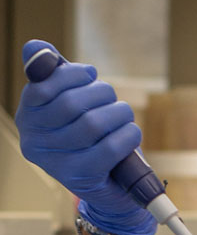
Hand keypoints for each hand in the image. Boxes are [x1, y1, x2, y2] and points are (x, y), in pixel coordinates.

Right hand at [15, 39, 156, 234]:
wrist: (112, 187)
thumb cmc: (93, 138)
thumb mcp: (72, 105)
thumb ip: (55, 76)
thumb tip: (36, 46)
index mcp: (28, 119)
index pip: (43, 86)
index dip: (72, 74)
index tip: (91, 75)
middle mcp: (35, 142)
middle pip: (71, 103)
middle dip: (101, 93)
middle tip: (112, 99)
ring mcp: (57, 164)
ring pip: (93, 123)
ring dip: (118, 113)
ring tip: (123, 116)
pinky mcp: (83, 178)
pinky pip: (110, 147)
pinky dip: (128, 134)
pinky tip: (131, 133)